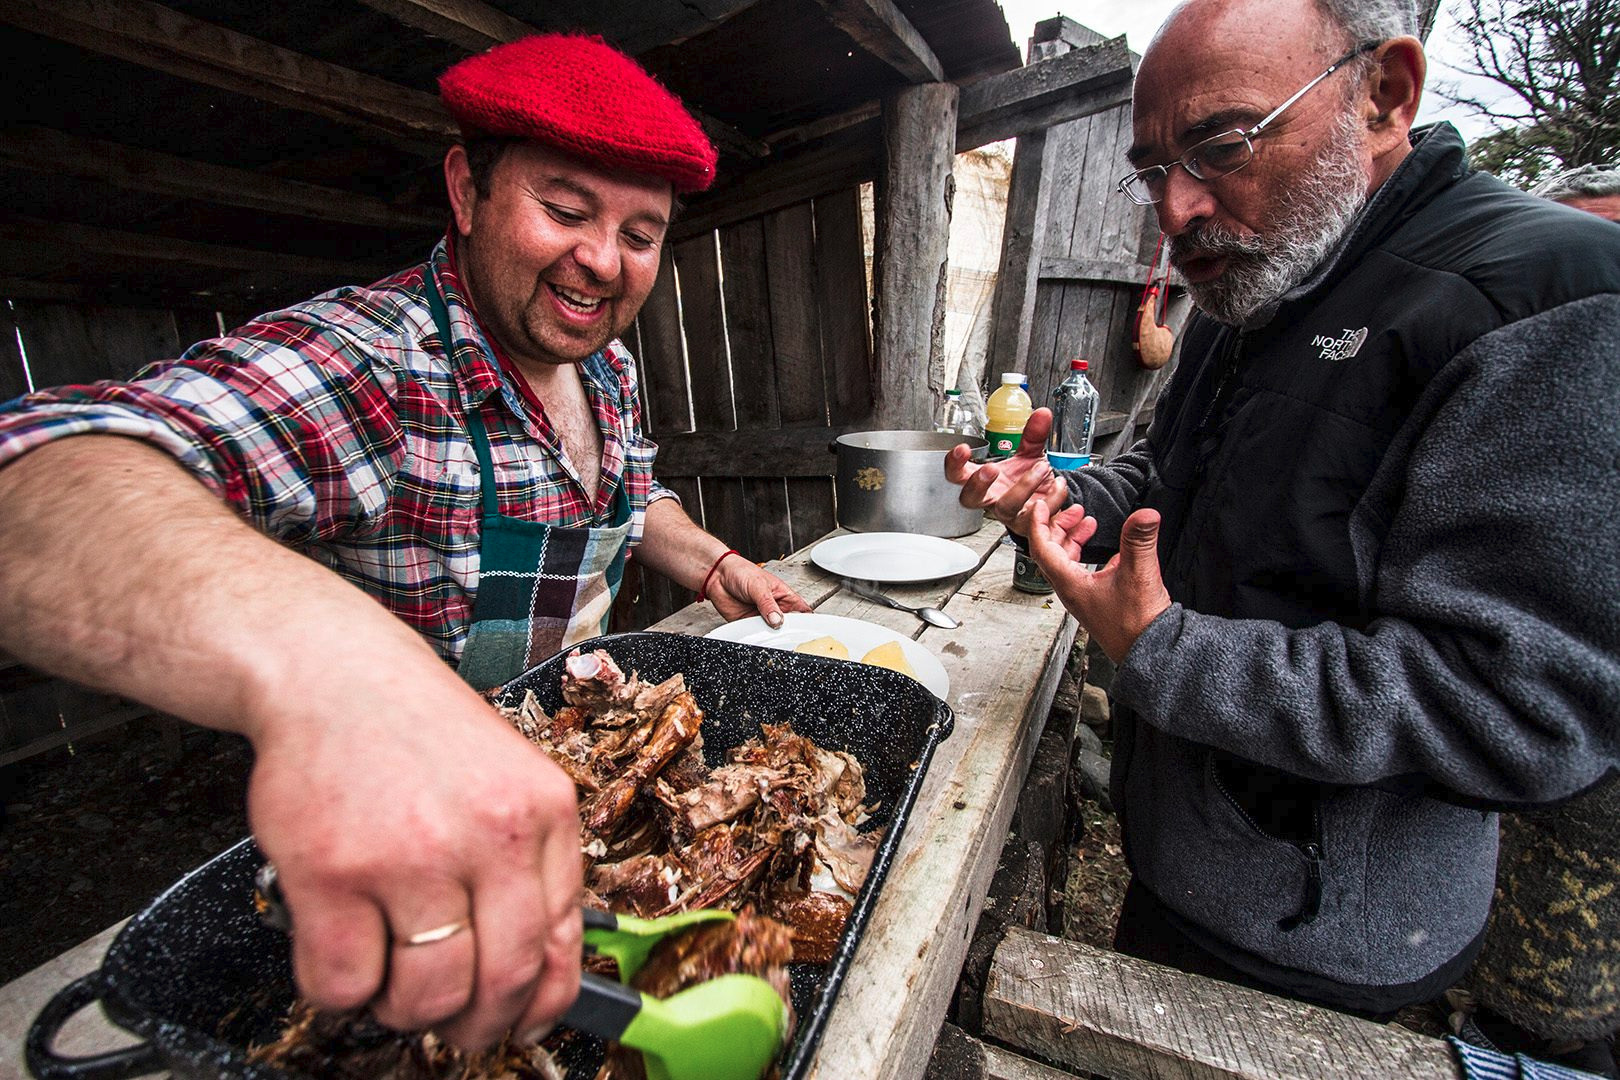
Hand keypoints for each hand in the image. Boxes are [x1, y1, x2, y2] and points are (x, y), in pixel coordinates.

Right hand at [245, 665, 583, 1049]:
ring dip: (406, 1009)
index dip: (542, 1001)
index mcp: (542, 812)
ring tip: (390, 977)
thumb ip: (533, 862)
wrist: (334, 674)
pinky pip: (345, 983)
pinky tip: (343, 953)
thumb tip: (544, 964)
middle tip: (454, 1022)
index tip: (524, 1021)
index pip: (562, 940)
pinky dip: (342, 992)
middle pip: (502, 981)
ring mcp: (410, 855)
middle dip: (478, 1024)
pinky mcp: (334, 871)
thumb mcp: (510, 777)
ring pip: (426, 995)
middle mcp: (487, 834)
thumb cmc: (417, 730)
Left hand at [707, 554, 812, 626]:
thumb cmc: (740, 572)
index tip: (807, 630)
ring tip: (773, 636)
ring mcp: (762, 617)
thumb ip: (768, 604)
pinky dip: (758, 638)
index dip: (807, 621)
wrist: (717, 576)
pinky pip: (756, 634)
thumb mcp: (758, 586)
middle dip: (789, 632)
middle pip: (789, 626)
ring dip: (773, 636)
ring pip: (773, 633)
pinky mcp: (748, 624)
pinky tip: (758, 636)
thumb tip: (777, 620)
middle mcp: (775, 608)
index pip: (802, 611)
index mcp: (784, 596)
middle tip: (788, 636)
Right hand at [944, 408, 1068, 533]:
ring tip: (1042, 466)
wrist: (1048, 504)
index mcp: (984, 481)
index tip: (962, 448)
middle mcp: (992, 499)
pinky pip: (1036, 516)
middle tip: (991, 468)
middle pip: (969, 498)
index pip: (958, 474)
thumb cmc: (1028, 481)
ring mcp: (1009, 514)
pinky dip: (1052, 497)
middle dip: (977, 483)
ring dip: (1024, 485)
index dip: (955, 464)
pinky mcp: (1028, 524)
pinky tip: (1058, 484)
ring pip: (1007, 507)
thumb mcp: (1030, 454)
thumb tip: (1042, 414)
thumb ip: (1033, 435)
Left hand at [1025, 500, 1171, 663]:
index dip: (1039, 523)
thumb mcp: (1139, 575)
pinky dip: (1089, 553)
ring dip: (1074, 539)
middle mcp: (1072, 590)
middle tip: (1074, 510)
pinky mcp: (1097, 600)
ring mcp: (1083, 596)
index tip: (1040, 505)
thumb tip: (1145, 515)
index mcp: (1070, 584)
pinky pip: (1083, 571)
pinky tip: (1110, 548)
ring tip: (1088, 522)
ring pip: (1067, 561)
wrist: (1150, 652)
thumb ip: (1139, 541)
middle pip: (1052, 552)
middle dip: (1060, 526)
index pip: (1042, 548)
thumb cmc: (1137, 624)